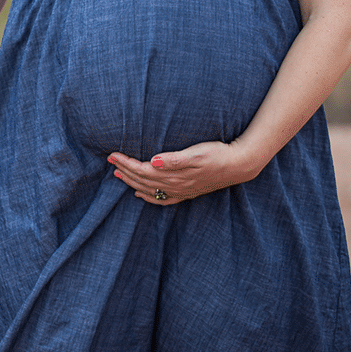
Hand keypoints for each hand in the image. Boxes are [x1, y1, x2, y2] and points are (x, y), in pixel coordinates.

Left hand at [107, 140, 266, 204]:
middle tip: (110, 161)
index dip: (125, 163)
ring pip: (149, 189)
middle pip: (142, 180)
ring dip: (132, 182)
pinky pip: (162, 198)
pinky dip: (148, 197)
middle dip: (124, 171)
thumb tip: (153, 161)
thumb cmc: (218, 154)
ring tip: (118, 175)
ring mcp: (181, 191)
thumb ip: (174, 159)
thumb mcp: (196, 153)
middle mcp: (175, 185)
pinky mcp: (187, 192)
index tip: (112, 155)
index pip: (142, 170)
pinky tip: (140, 194)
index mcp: (174, 175)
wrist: (240, 165)